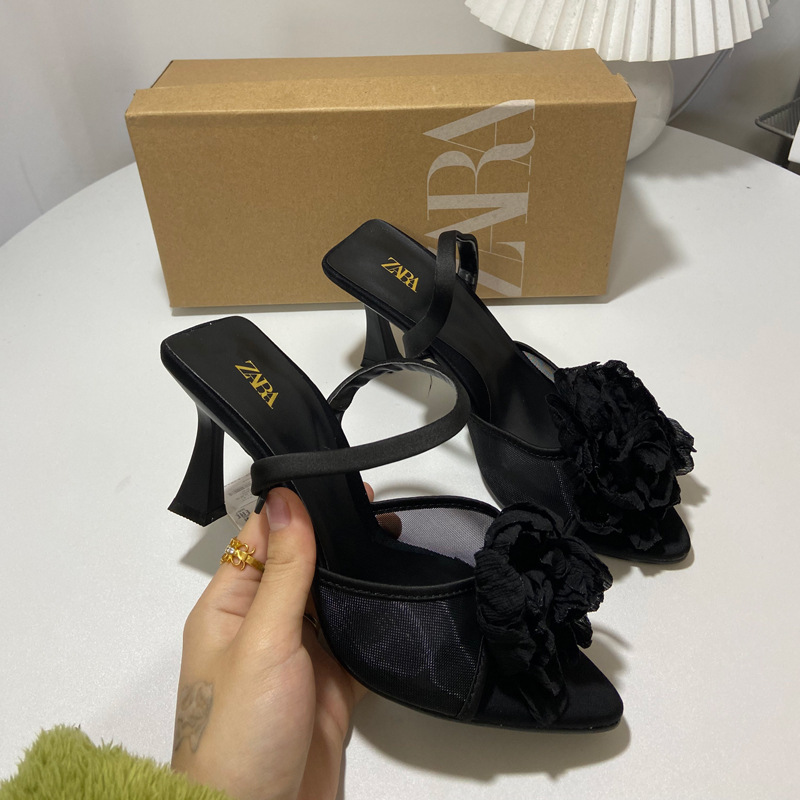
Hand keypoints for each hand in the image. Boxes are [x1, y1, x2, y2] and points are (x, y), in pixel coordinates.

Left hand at [171, 487, 368, 799]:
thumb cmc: (236, 735)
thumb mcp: (262, 640)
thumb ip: (282, 571)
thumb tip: (287, 502)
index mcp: (230, 607)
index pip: (261, 539)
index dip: (296, 509)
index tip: (334, 485)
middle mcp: (263, 625)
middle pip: (301, 565)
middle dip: (335, 539)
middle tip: (377, 513)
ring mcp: (298, 653)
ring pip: (331, 598)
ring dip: (357, 575)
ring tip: (394, 543)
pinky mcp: (330, 682)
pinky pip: (355, 637)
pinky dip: (375, 619)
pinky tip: (397, 597)